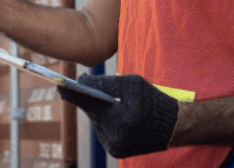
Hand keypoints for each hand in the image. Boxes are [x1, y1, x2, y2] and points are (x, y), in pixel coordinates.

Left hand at [58, 74, 178, 157]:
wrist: (175, 127)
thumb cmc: (153, 100)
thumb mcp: (132, 84)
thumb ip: (106, 83)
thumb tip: (81, 81)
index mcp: (124, 117)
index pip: (89, 103)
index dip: (72, 93)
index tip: (58, 84)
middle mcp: (118, 135)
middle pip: (92, 112)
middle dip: (88, 100)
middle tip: (77, 87)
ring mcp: (116, 147)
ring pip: (97, 122)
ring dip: (98, 112)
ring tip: (105, 102)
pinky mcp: (116, 152)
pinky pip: (103, 131)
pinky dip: (106, 122)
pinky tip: (113, 115)